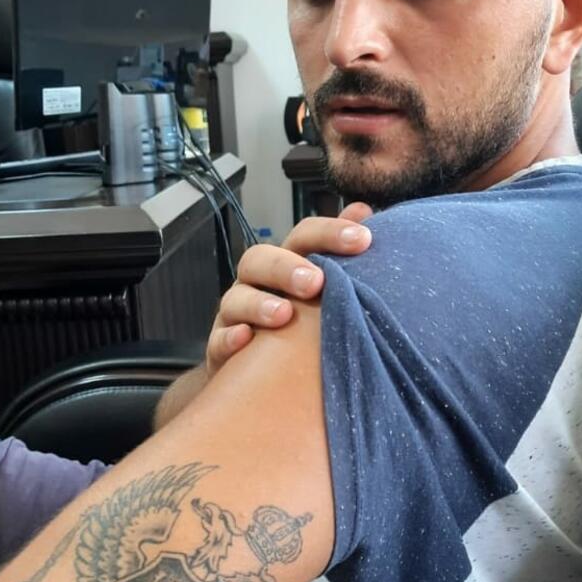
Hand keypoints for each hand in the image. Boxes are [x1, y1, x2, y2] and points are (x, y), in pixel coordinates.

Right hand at [205, 202, 373, 377]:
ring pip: (235, 299)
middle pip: (259, 259)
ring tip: (284, 314)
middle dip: (285, 267)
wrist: (263, 371)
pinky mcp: (221, 348)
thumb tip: (362, 209)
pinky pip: (218, 340)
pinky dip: (230, 338)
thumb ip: (342, 252)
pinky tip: (246, 338)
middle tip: (315, 281)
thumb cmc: (299, 324)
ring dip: (259, 304)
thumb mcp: (326, 288)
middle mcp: (257, 283)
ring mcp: (235, 314)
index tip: (363, 240)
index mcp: (287, 264)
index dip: (329, 233)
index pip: (303, 236)